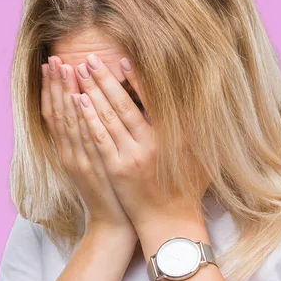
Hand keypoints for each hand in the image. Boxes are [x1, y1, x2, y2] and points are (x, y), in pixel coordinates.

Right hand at [41, 56, 137, 240]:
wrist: (112, 223)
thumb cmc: (109, 190)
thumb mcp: (96, 161)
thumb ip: (90, 139)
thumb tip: (90, 110)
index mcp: (67, 151)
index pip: (54, 114)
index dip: (50, 89)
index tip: (50, 65)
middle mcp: (68, 154)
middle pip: (57, 113)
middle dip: (55, 85)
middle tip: (53, 58)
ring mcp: (79, 161)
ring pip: (68, 122)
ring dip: (65, 94)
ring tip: (64, 68)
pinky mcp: (92, 169)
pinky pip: (85, 139)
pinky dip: (81, 119)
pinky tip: (80, 100)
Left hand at [71, 53, 208, 229]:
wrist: (170, 222)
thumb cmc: (186, 189)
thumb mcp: (200, 157)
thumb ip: (197, 130)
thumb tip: (202, 103)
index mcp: (172, 136)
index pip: (151, 100)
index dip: (136, 78)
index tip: (122, 60)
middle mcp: (152, 142)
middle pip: (123, 104)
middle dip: (104, 79)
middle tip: (88, 58)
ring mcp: (132, 156)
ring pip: (108, 117)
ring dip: (91, 92)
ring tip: (77, 73)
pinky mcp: (117, 169)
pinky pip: (99, 138)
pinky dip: (88, 118)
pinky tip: (78, 102)